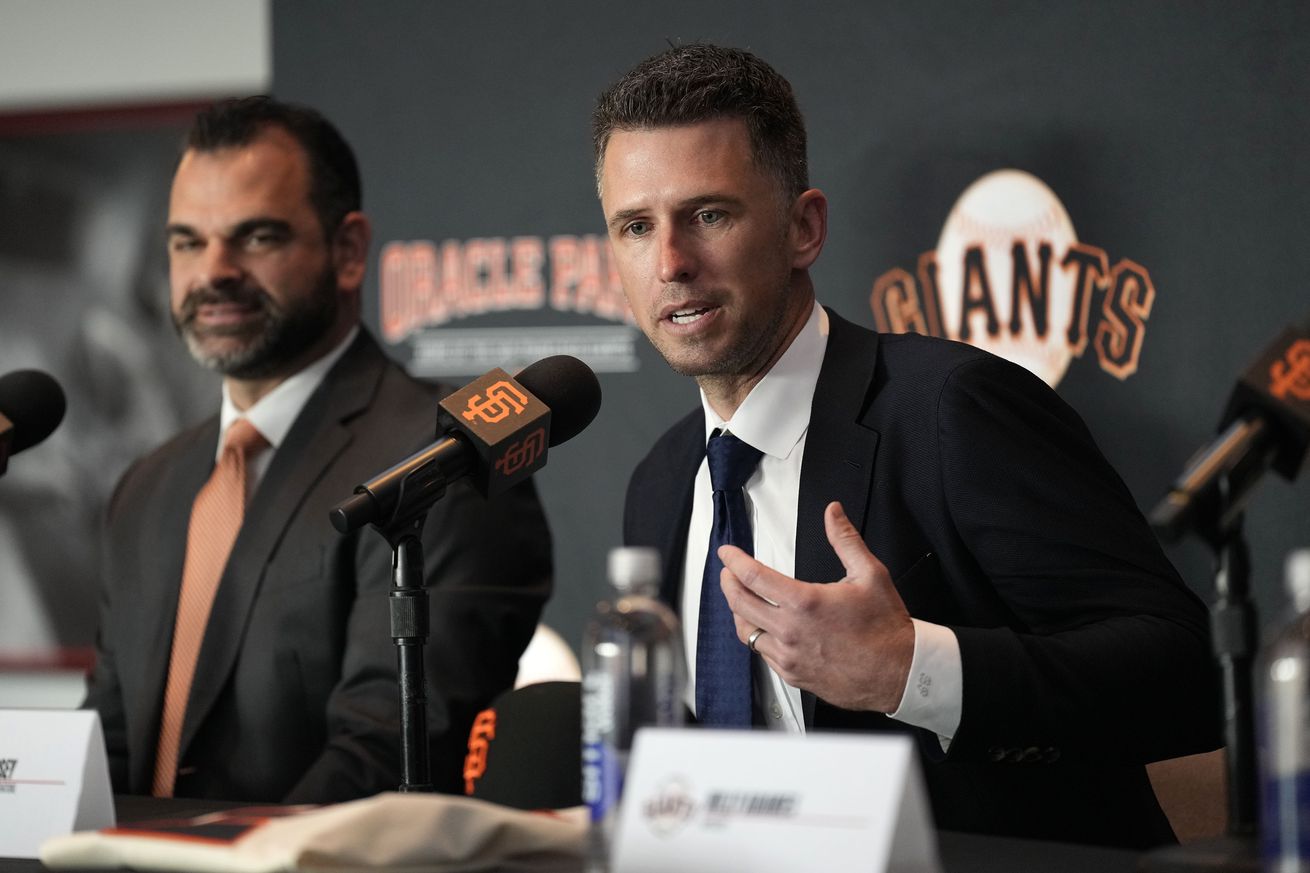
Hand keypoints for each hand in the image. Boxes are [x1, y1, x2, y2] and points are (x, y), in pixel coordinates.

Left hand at [718, 501, 914, 711]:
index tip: (727, 554)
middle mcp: (790, 632)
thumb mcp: (869, 574)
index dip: (734, 561)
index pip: (753, 577)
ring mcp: (789, 657)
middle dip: (728, 583)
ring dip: (739, 612)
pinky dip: (757, 636)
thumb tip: (833, 513)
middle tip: (728, 572)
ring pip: (746, 632)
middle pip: (740, 604)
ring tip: (741, 599)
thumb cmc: (886, 628)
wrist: (900, 672)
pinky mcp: (794, 675)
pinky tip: (763, 628)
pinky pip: (763, 654)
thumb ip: (845, 539)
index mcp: (805, 603)